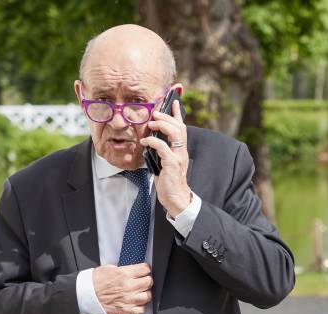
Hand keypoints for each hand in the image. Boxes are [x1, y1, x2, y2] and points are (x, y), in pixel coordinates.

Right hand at [93, 262, 152, 313]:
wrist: (86, 295)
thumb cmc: (94, 282)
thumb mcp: (108, 268)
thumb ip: (123, 269)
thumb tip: (132, 270)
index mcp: (124, 274)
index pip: (145, 269)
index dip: (145, 269)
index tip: (144, 271)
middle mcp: (128, 286)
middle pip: (149, 282)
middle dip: (146, 280)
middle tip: (142, 281)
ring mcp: (128, 299)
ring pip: (147, 296)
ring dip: (144, 294)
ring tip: (139, 292)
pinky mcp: (125, 310)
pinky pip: (141, 310)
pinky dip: (140, 307)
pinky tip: (135, 303)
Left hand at [140, 99, 191, 217]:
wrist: (176, 199)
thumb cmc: (169, 183)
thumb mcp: (164, 164)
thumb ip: (161, 153)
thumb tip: (151, 142)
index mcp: (180, 151)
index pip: (181, 128)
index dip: (177, 114)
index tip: (173, 102)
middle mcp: (181, 152)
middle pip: (179, 127)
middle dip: (167, 117)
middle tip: (155, 113)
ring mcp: (178, 158)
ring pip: (175, 134)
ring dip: (162, 126)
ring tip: (151, 123)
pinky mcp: (172, 165)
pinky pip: (163, 148)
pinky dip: (153, 142)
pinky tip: (145, 141)